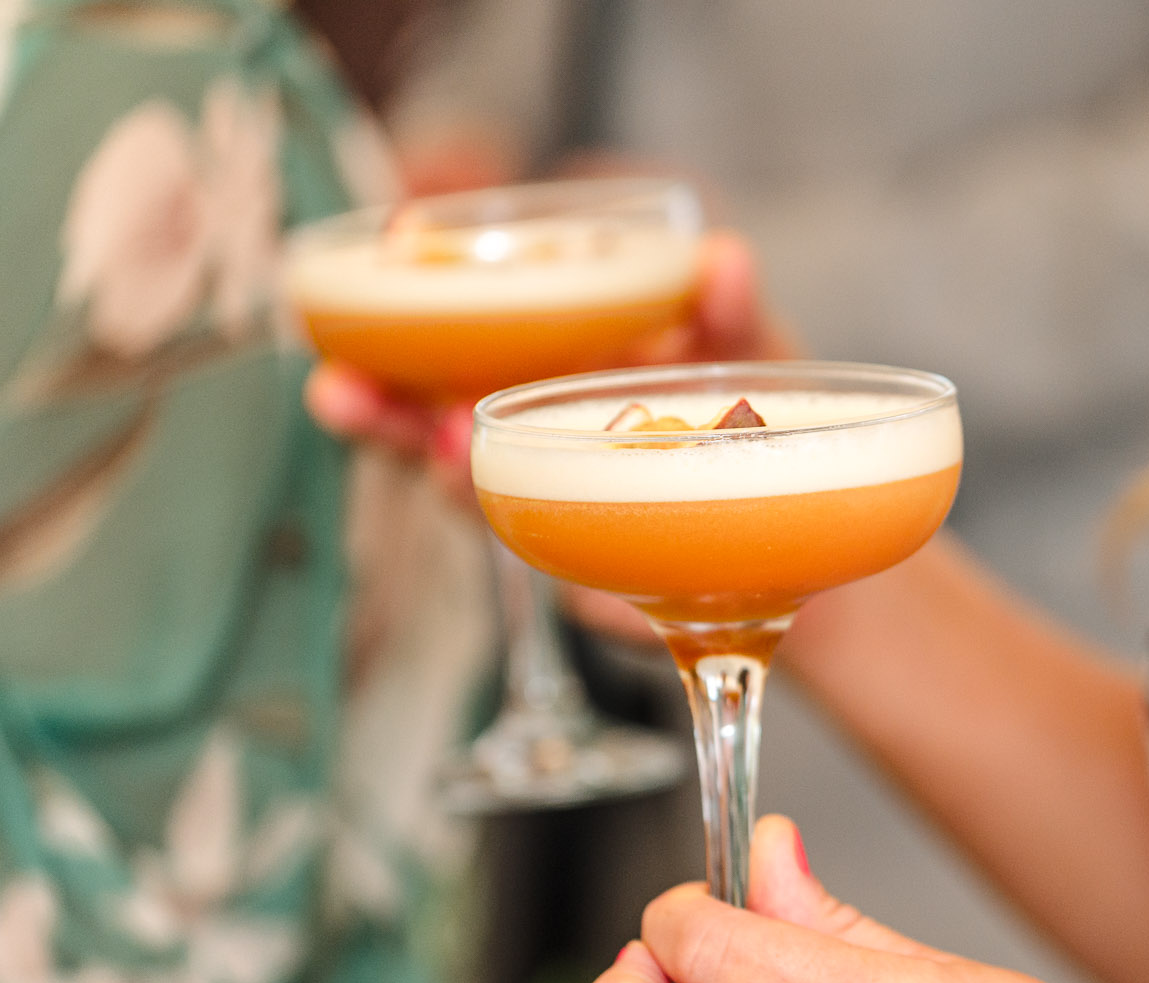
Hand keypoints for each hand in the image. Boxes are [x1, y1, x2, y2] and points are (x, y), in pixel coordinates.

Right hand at [301, 228, 795, 507]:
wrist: (812, 521)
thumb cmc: (771, 418)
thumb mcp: (750, 354)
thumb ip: (729, 314)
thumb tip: (726, 255)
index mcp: (561, 360)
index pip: (465, 331)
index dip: (408, 313)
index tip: (374, 282)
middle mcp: (540, 424)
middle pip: (432, 412)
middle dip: (380, 405)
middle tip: (337, 392)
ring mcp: (557, 493)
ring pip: (466, 481)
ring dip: (437, 465)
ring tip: (437, 446)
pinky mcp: (590, 561)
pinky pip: (538, 541)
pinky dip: (521, 519)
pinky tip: (505, 492)